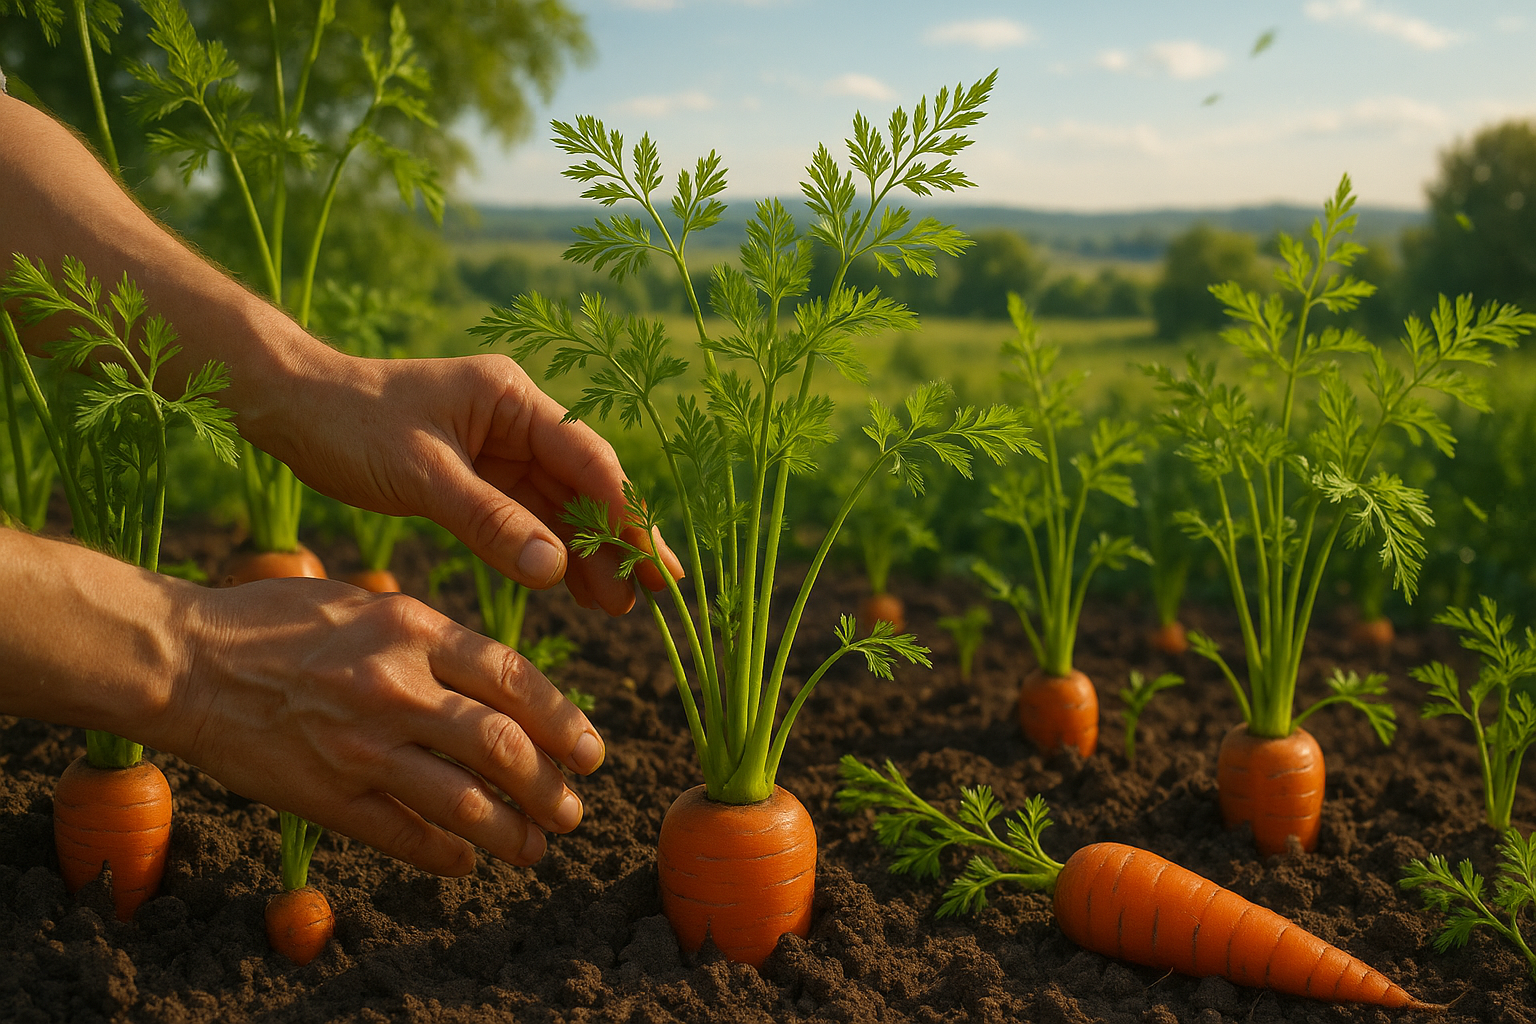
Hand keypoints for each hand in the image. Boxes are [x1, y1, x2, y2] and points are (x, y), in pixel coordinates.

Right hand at [160, 578, 601, 875]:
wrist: (185, 660)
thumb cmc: (275, 621)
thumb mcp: (366, 601)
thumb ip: (430, 638)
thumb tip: (493, 676)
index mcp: (412, 629)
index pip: (513, 680)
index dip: (564, 722)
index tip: (591, 752)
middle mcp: (395, 686)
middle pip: (502, 745)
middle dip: (550, 785)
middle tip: (572, 810)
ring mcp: (360, 744)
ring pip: (463, 799)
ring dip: (510, 831)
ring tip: (535, 846)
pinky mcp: (326, 792)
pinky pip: (402, 833)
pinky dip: (444, 853)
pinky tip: (466, 862)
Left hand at [251, 346, 681, 614]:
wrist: (290, 406)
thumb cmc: (350, 425)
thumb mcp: (421, 475)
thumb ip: (490, 521)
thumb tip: (555, 569)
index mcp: (511, 398)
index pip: (586, 460)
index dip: (625, 515)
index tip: (654, 563)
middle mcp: (515, 418)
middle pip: (585, 483)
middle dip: (619, 538)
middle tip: (658, 592)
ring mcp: (498, 446)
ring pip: (559, 505)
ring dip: (587, 553)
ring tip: (619, 606)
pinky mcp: (478, 473)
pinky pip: (526, 516)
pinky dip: (547, 551)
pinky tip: (572, 588)